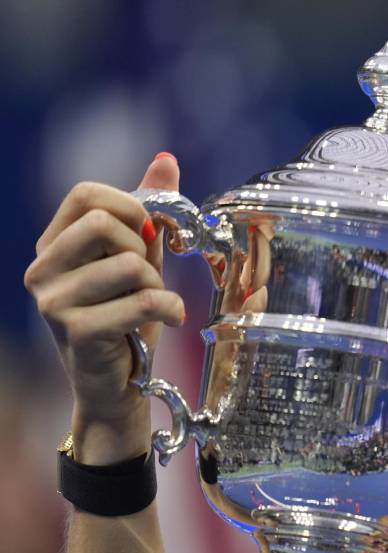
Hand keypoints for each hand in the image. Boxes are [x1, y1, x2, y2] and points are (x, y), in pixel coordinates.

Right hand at [24, 153, 184, 463]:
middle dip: (142, 250)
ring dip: (156, 284)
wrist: (117, 385)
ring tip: (150, 304)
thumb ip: (148, 212)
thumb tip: (165, 159)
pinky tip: (171, 318)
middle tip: (147, 278)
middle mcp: (41, 270)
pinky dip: (169, 307)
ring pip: (128, 264)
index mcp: (53, 245)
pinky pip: (141, 300)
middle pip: (103, 224)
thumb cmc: (127, 319)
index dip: (129, 206)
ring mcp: (52, 302)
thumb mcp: (140, 258)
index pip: (85, 194)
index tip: (148, 235)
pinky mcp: (76, 332)